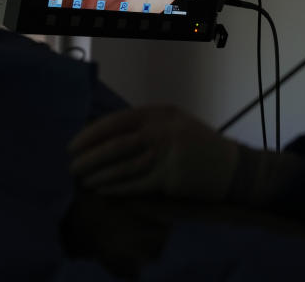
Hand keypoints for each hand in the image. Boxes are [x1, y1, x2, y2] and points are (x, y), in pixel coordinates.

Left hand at [68, 105, 239, 201]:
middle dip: (89, 158)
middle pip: (116, 145)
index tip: (72, 146)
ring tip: (83, 182)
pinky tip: (103, 191)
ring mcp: (168, 154)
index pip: (117, 121)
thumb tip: (100, 138)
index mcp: (162, 113)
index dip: (91, 134)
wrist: (232, 168)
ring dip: (99, 176)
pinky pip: (136, 185)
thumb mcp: (174, 124)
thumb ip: (144, 127)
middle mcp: (164, 130)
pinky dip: (116, 189)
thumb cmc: (198, 146)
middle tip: (72, 168)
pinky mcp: (172, 178)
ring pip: (123, 167)